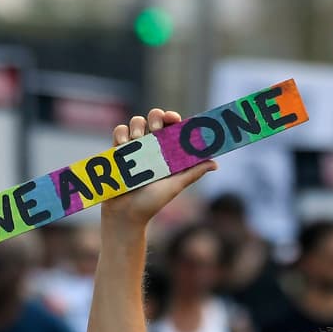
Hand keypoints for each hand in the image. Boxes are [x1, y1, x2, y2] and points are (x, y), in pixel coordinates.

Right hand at [102, 109, 217, 227]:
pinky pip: (120, 132)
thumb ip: (193, 173)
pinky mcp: (118, 150)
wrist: (126, 214)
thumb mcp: (175, 185)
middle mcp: (152, 147)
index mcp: (168, 152)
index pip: (172, 127)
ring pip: (137, 122)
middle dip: (155, 117)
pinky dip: (122, 133)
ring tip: (137, 140)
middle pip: (154, 118)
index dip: (174, 118)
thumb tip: (215, 163)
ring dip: (137, 125)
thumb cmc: (152, 202)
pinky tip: (124, 144)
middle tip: (155, 129)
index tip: (173, 119)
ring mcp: (134, 147)